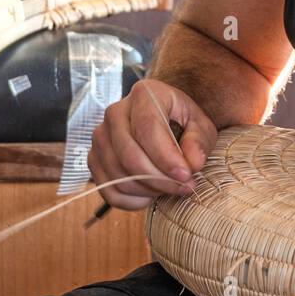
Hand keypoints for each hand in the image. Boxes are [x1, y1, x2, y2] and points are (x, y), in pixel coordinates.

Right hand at [88, 78, 217, 211]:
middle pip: (130, 155)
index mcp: (143, 95)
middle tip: (184, 187)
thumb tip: (192, 162)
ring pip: (119, 175)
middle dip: (160, 179)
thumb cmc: (181, 123)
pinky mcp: (94, 159)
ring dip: (149, 190)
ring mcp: (100, 137)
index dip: (166, 157)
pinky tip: (151, 194)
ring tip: (169, 188)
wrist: (161, 122)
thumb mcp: (200, 125)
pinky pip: (109, 190)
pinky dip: (132, 201)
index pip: (147, 128)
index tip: (186, 176)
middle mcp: (114, 112)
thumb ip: (199, 141)